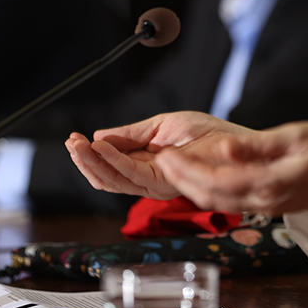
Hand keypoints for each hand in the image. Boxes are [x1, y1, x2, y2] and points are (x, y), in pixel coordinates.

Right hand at [65, 111, 251, 198]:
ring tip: (78, 146)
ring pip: (116, 180)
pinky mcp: (167, 181)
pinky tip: (101, 148)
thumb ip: (130, 133)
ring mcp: (157, 183)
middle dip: (86, 161)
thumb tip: (100, 136)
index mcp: (147, 164)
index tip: (74, 138)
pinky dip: (114, 161)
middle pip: (108, 177)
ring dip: (93, 162)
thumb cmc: (208, 133)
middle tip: (70, 144)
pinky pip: (134, 175)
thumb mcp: (162, 124)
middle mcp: (149, 177)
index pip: (111, 166)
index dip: (91, 155)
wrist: (236, 142)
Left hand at [155, 121, 307, 214]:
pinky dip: (209, 190)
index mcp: (268, 183)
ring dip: (191, 186)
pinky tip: (201, 176)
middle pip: (209, 196)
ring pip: (218, 202)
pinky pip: (231, 201)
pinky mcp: (270, 203)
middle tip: (159, 159)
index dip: (186, 169)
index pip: (215, 180)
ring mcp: (267, 205)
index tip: (166, 153)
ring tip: (173, 167)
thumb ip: (257, 145)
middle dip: (180, 179)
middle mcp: (264, 200)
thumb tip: (223, 145)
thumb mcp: (296, 136)